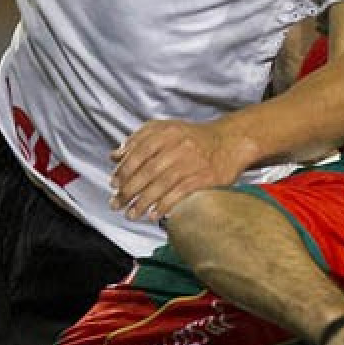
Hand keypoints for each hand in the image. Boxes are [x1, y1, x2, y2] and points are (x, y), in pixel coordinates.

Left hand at [111, 119, 242, 222]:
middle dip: (128, 190)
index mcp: (166, 132)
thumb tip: (114, 156)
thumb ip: (139, 140)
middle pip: (147, 170)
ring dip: (143, 202)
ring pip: (162, 184)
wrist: (230, 142)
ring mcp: (192, 161)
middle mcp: (178, 145)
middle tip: (116, 204)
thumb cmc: (193, 139)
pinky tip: (154, 214)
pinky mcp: (205, 177)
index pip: (138, 151)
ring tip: (131, 214)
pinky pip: (180, 193)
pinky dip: (165, 205)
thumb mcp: (166, 130)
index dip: (124, 169)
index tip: (113, 184)